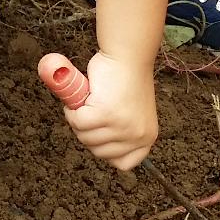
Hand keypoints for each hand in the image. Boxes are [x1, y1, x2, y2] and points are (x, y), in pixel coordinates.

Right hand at [59, 51, 157, 169]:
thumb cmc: (126, 78)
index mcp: (146, 137)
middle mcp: (137, 136)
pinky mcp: (105, 114)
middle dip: (87, 133)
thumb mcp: (131, 113)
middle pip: (98, 152)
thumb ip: (121, 131)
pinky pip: (77, 122)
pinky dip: (72, 110)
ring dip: (78, 120)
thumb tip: (99, 145)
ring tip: (85, 102)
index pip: (124, 164)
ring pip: (85, 137)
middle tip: (89, 111)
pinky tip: (80, 97)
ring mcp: (121, 126)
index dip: (106, 151)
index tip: (101, 135)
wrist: (127, 55)